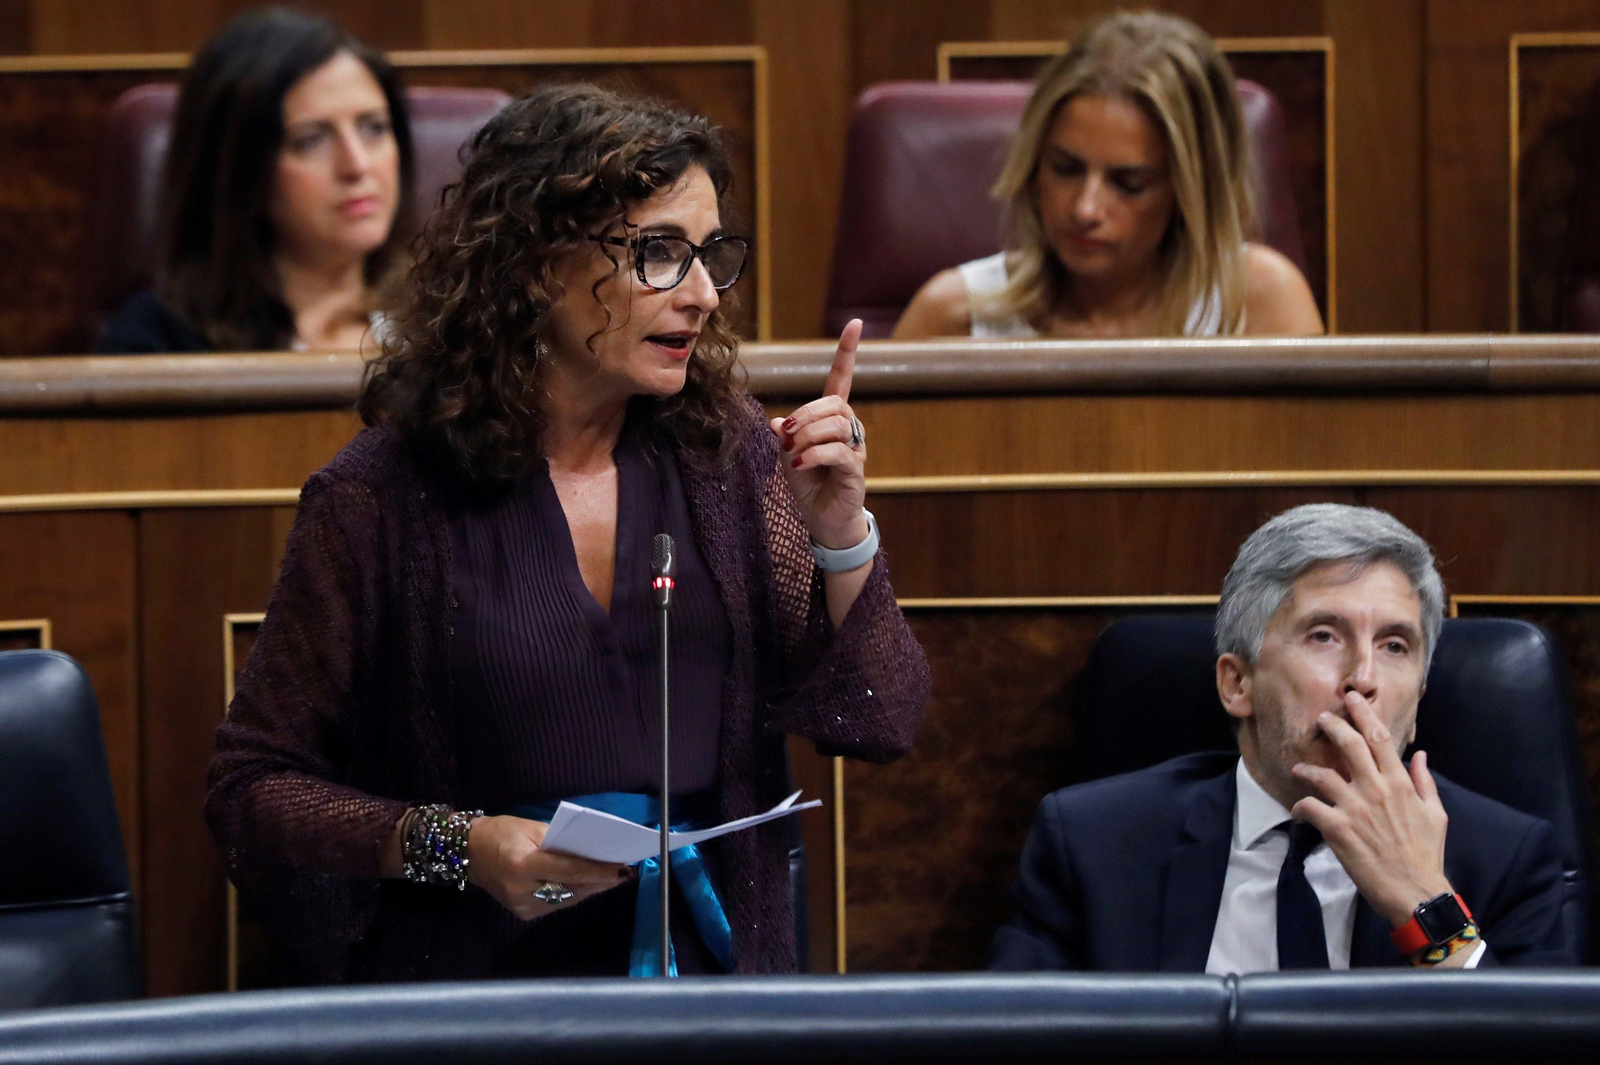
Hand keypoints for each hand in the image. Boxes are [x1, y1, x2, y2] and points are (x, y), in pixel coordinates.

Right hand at [465, 814, 634, 920]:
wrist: (469, 852)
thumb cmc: (502, 832)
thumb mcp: (532, 828)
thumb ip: (561, 842)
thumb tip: (592, 852)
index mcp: (523, 865)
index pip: (569, 870)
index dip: (597, 871)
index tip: (622, 869)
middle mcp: (522, 891)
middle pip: (571, 888)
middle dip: (600, 880)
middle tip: (624, 872)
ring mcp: (522, 906)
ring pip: (567, 899)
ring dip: (591, 888)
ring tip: (612, 877)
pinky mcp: (524, 913)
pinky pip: (557, 903)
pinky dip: (574, 893)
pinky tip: (589, 884)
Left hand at [769, 318, 868, 550]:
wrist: (822, 518)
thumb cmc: (809, 483)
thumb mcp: (788, 455)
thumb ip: (785, 436)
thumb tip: (777, 423)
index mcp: (831, 418)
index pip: (841, 379)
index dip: (847, 352)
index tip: (855, 325)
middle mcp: (849, 427)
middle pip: (833, 404)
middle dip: (806, 415)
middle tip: (786, 435)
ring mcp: (856, 448)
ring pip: (836, 425)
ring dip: (808, 436)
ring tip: (793, 454)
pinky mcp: (856, 469)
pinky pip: (838, 451)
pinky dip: (814, 455)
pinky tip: (800, 464)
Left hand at [1289, 691, 1453, 927]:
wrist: (1415, 892)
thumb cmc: (1426, 854)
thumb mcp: (1436, 814)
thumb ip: (1424, 781)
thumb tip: (1420, 754)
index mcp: (1400, 784)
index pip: (1379, 738)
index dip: (1363, 714)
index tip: (1351, 698)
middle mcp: (1376, 789)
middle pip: (1350, 745)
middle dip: (1333, 726)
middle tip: (1321, 718)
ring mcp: (1355, 808)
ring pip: (1322, 774)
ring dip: (1306, 769)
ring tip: (1299, 770)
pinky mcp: (1337, 828)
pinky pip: (1310, 806)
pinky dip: (1300, 806)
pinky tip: (1299, 810)